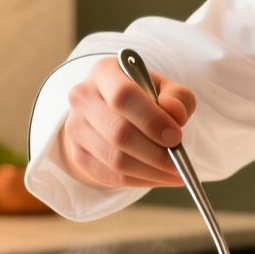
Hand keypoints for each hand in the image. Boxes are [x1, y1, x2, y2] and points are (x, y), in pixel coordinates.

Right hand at [59, 56, 196, 188]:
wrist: (111, 112)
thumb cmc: (143, 98)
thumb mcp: (164, 89)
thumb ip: (177, 97)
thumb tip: (175, 112)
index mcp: (104, 72)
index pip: (123, 96)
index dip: (151, 120)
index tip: (175, 136)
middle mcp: (83, 97)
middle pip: (118, 132)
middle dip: (155, 152)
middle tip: (178, 161)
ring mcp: (76, 127)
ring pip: (115, 159)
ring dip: (150, 171)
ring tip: (175, 173)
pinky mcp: (78, 154)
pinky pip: (111, 176)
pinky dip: (140, 180)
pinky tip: (159, 177)